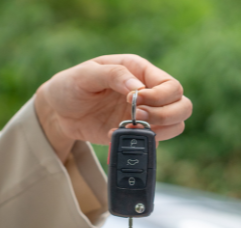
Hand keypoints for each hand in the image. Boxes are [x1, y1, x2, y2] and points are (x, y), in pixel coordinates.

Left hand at [34, 54, 192, 158]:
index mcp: (140, 71)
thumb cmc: (72, 84)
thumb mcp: (87, 74)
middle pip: (182, 106)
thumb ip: (114, 75)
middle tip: (137, 116)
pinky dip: (140, 143)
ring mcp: (144, 115)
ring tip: (129, 127)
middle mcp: (148, 92)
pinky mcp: (134, 132)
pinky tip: (116, 135)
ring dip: (158, 130)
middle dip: (165, 115)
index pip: (170, 85)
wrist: (58, 110)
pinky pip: (152, 141)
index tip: (133, 100)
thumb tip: (138, 88)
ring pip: (175, 125)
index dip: (159, 96)